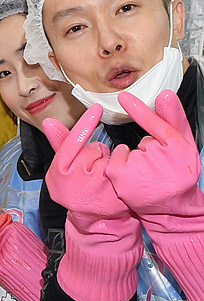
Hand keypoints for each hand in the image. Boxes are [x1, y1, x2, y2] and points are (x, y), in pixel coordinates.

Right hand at [42, 106, 131, 230]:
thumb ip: (60, 143)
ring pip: (107, 157)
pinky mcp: (113, 195)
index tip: (97, 108)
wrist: (94, 220)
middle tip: (91, 168)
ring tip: (101, 177)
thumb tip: (48, 121)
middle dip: (94, 152)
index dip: (84, 124)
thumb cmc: (78, 189)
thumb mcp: (64, 168)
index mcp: (58, 175)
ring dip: (107, 161)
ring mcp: (94, 190)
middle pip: (92, 149)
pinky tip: (113, 181)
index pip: (71, 143)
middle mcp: (74, 183)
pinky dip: (120, 169)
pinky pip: (120, 167)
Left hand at [106, 90, 203, 222]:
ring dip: (134, 159)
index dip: (139, 109)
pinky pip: (116, 158)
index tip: (123, 97)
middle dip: (149, 149)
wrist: (171, 207)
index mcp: (176, 147)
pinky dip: (122, 164)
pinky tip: (135, 177)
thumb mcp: (184, 145)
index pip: (155, 124)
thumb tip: (164, 94)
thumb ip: (174, 119)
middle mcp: (156, 158)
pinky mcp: (120, 176)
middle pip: (144, 140)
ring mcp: (136, 168)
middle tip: (160, 167)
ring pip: (128, 150)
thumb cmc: (179, 173)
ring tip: (148, 175)